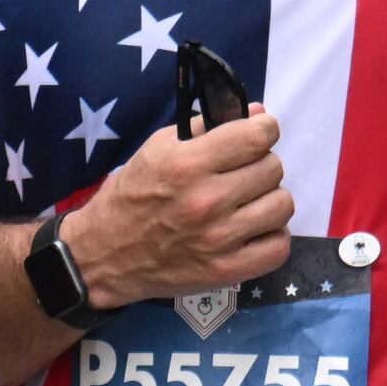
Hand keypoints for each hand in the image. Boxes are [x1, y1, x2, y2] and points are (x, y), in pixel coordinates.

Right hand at [58, 108, 290, 312]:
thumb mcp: (157, 149)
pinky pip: (278, 246)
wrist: (104, 255)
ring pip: (282, 205)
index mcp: (187, 165)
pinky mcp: (226, 271)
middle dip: (261, 164)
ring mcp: (219, 240)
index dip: (264, 130)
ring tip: (247, 203)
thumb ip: (207, 129)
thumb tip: (258, 114)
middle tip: (241, 173)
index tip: (256, 136)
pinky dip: (271, 236)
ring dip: (268, 200)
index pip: (257, 137)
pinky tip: (252, 230)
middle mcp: (206, 201)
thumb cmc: (131, 196)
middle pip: (273, 168)